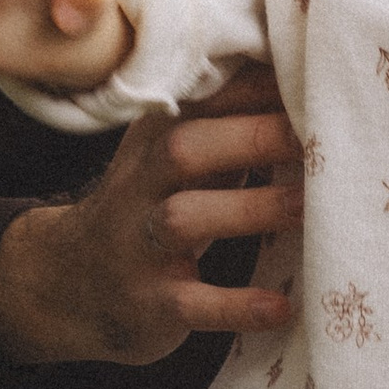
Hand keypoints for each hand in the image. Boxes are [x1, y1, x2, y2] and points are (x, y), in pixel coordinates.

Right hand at [0, 69, 304, 365]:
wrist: (68, 285)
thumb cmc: (149, 206)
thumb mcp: (171, 157)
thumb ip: (225, 123)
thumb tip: (306, 81)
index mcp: (155, 139)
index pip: (201, 101)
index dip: (255, 90)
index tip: (315, 84)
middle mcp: (140, 185)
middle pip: (185, 149)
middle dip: (251, 138)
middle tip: (319, 139)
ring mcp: (138, 245)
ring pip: (183, 219)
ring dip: (248, 209)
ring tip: (308, 207)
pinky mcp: (148, 304)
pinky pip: (190, 304)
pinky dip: (235, 306)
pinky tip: (280, 307)